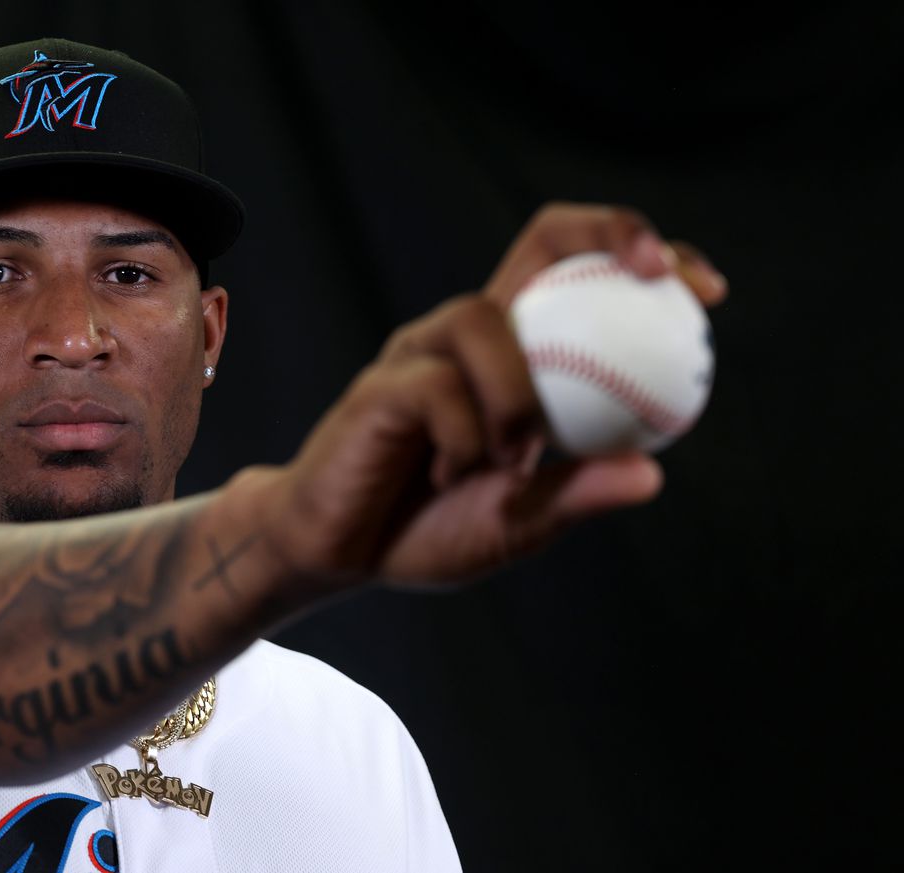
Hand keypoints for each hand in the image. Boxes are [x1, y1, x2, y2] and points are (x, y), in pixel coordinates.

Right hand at [266, 202, 726, 588]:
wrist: (340, 554)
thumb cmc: (429, 526)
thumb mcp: (521, 522)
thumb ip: (575, 494)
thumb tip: (649, 475)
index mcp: (514, 355)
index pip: (579, 272)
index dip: (642, 259)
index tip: (706, 291)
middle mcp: (470, 336)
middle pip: (542, 239)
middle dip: (610, 235)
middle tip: (657, 277)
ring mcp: (422, 352)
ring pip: (486, 322)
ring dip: (517, 401)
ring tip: (511, 464)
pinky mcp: (381, 383)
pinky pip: (437, 388)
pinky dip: (465, 439)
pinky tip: (454, 476)